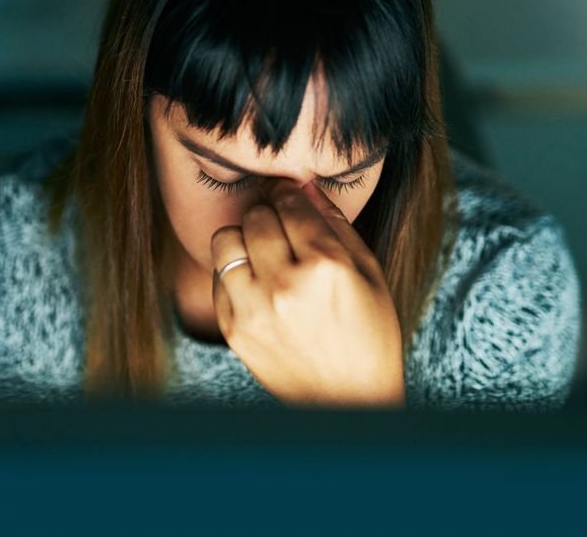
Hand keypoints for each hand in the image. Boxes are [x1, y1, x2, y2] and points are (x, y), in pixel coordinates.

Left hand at [210, 178, 405, 407]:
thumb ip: (336, 225)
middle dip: (269, 214)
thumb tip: (304, 186)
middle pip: (255, 217)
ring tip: (264, 252)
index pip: (290, 203)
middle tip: (281, 225)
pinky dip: (234, 273)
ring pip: (225, 240)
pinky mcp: (233, 330)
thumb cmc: (369, 335)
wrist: (348, 401)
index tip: (289, 193)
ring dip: (244, 239)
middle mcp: (285, 286)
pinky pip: (217, 277)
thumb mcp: (369, 274)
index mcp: (326, 267)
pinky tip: (258, 284)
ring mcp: (254, 310)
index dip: (288, 192)